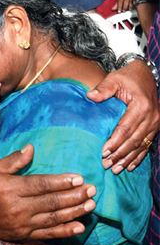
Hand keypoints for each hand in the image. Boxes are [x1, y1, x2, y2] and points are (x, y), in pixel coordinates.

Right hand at [0, 144, 95, 241]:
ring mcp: (24, 223)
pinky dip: (66, 231)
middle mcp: (18, 207)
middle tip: (91, 189)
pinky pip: (49, 233)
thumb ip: (14, 160)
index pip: (40, 184)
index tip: (78, 178)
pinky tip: (80, 226)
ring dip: (75, 211)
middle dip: (74, 196)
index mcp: (10, 188)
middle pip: (51, 201)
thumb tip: (31, 148)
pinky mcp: (27, 234)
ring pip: (54, 218)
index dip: (60, 182)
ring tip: (91, 204)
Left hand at [87, 59, 159, 173]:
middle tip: (106, 165)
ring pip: (141, 145)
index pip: (126, 128)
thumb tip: (90, 96)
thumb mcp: (114, 79)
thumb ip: (103, 89)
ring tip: (116, 169)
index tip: (103, 152)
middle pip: (133, 140)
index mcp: (141, 106)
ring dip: (128, 159)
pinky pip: (147, 145)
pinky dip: (138, 156)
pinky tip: (130, 166)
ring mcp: (155, 123)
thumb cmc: (127, 78)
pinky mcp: (155, 127)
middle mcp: (151, 117)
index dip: (115, 141)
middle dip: (120, 154)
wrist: (145, 75)